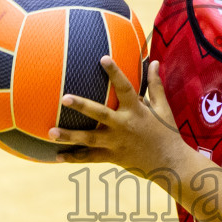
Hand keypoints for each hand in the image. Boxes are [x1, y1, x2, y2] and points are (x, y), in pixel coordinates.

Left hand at [53, 58, 185, 177]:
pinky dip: (74, 157)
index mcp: (136, 111)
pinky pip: (90, 158)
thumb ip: (155, 85)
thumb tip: (154, 62)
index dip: (115, 73)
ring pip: (90, 139)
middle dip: (82, 106)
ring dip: (70, 136)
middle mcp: (124, 126)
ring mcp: (116, 143)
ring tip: (50, 132)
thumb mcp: (163, 108)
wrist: (170, 164)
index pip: (125, 88)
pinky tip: (57, 156)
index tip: (103, 58)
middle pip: (100, 114)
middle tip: (64, 98)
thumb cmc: (167, 132)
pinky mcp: (113, 157)